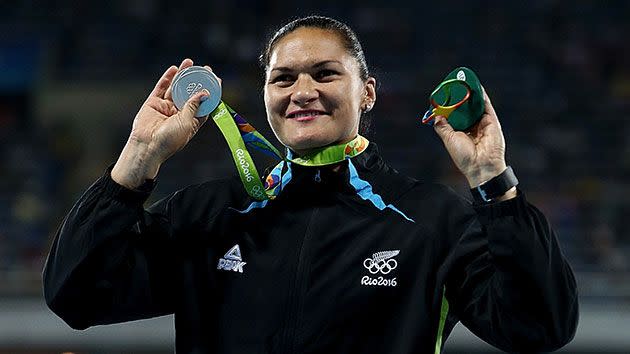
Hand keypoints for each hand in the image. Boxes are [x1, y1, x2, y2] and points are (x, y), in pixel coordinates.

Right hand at [111, 59, 219, 188]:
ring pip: (176, 88)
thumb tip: (205, 92)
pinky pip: (161, 88)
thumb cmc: (169, 140)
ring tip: (189, 62)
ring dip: (183, 75)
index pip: (204, 103)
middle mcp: (180, 113)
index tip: (216, 80)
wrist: (147, 146)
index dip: (210, 92)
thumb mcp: (187, 123)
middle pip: (191, 93)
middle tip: (204, 68)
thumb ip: (194, 106)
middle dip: (198, 80)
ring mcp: (166, 107)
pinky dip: (167, 78)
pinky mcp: (153, 103)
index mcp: (192, 121)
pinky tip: (174, 69)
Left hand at [433, 87, 514, 198]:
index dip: (450, 106)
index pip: (456, 115)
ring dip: (471, 94)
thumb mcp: (449, 139)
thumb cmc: (464, 156)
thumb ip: (442, 127)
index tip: (444, 96)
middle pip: (466, 109)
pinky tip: (476, 86)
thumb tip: (436, 115)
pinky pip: (486, 105)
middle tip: (454, 85)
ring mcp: (483, 123)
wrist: (481, 165)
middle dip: (461, 97)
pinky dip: (481, 95)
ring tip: (464, 81)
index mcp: (462, 132)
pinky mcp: (491, 121)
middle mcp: (473, 126)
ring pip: (476, 105)